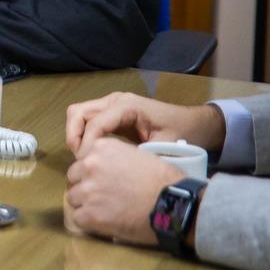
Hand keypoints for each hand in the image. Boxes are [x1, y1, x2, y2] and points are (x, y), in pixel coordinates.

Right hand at [65, 92, 225, 155]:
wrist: (195, 124)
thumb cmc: (182, 133)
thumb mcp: (164, 146)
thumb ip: (138, 155)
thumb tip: (114, 169)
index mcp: (127, 106)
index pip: (95, 123)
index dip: (87, 144)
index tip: (87, 165)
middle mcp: (115, 100)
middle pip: (78, 112)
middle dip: (74, 136)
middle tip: (81, 159)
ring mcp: (111, 104)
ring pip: (78, 114)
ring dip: (76, 134)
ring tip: (84, 156)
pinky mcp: (111, 111)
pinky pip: (88, 119)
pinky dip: (83, 134)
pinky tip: (92, 152)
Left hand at [65, 137, 183, 245]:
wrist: (176, 206)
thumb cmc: (165, 181)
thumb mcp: (138, 155)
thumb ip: (115, 158)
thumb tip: (104, 168)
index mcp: (102, 147)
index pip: (83, 160)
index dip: (92, 172)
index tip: (104, 181)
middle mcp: (90, 165)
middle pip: (74, 178)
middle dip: (86, 187)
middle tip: (104, 198)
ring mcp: (88, 190)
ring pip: (73, 198)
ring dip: (86, 205)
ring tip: (106, 212)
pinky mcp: (90, 214)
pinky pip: (78, 218)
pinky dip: (89, 223)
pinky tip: (105, 224)